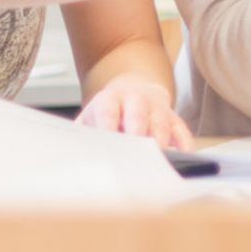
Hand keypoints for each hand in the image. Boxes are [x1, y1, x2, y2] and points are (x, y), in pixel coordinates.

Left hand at [76, 75, 193, 150]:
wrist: (133, 90)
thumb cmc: (108, 113)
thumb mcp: (90, 117)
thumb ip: (81, 134)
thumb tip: (67, 158)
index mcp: (110, 99)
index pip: (108, 111)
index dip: (108, 125)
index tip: (108, 143)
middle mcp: (135, 99)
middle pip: (138, 112)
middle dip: (137, 131)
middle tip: (135, 153)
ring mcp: (157, 108)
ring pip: (161, 122)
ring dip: (160, 141)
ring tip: (158, 161)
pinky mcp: (174, 119)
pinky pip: (182, 131)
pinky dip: (183, 145)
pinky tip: (183, 158)